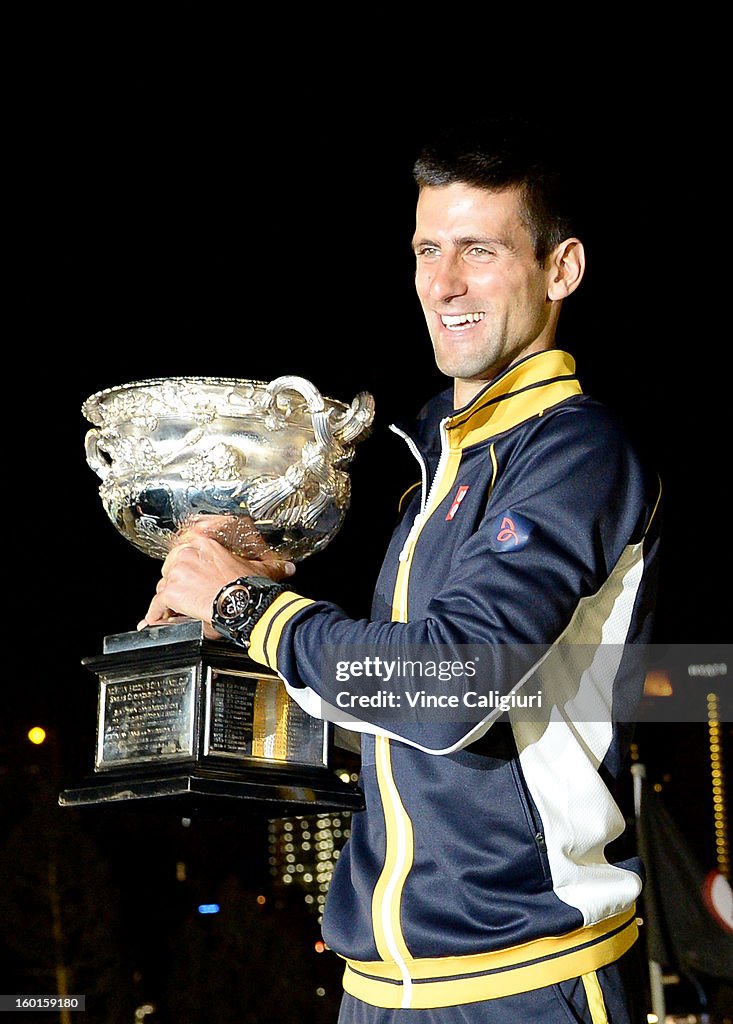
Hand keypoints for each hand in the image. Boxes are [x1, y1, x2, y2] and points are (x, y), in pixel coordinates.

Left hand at [138, 516, 294, 638]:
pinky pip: (158, 604)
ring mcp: (177, 572)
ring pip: (164, 586)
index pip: (185, 549)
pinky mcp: (171, 591)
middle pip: (172, 568)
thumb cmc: (251, 587)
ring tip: (176, 611)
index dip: (185, 565)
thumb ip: (272, 565)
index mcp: (205, 543)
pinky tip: (156, 620)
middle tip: (187, 595)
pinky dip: (157, 614)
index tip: (186, 575)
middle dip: (177, 582)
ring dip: (169, 599)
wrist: (245, 603)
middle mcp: (187, 553)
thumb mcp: (261, 570)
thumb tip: (288, 567)